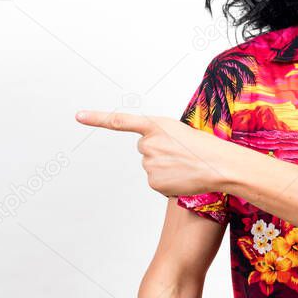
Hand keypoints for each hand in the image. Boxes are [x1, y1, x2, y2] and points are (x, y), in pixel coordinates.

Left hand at [75, 110, 229, 197]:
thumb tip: (149, 155)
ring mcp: (149, 163)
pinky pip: (156, 181)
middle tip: (180, 152)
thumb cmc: (205, 146)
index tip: (78, 116)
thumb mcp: (180, 132)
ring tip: (184, 164)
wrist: (219, 165)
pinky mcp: (153, 182)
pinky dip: (168, 181)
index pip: (119, 121)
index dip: (97, 118)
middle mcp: (147, 143)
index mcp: (155, 124)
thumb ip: (160, 137)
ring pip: (151, 165)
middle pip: (144, 147)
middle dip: (158, 150)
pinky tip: (182, 177)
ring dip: (164, 166)